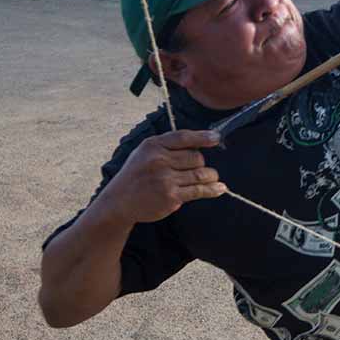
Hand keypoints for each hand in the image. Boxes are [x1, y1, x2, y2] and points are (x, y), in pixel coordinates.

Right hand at [98, 129, 225, 225]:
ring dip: (211, 176)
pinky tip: (220, 188)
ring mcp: (165, 180)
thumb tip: (201, 140)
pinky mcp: (171, 196)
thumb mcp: (145, 153)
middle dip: (201, 162)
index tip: (216, 138)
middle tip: (197, 167)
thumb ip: (168, 145)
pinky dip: (213, 189)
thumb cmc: (137, 174)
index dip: (202, 137)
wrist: (119, 202)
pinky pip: (199, 190)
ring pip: (201, 174)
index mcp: (153, 146)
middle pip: (197, 157)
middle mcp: (159, 161)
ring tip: (212, 177)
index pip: (183, 137)